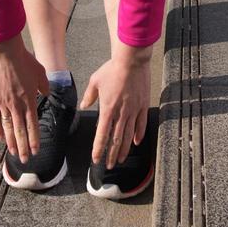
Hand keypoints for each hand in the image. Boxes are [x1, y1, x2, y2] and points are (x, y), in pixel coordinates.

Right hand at [0, 35, 48, 163]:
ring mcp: (2, 103)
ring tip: (14, 153)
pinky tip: (1, 138)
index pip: (32, 125)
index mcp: (29, 99)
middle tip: (25, 160)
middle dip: (23, 147)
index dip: (34, 139)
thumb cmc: (24, 60)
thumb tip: (45, 95)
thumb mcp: (40, 72)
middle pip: (20, 131)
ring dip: (11, 142)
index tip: (36, 151)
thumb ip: (44, 87)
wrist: (5, 51)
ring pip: (7, 128)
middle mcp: (16, 104)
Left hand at [80, 41, 152, 167]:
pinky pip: (141, 124)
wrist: (131, 61)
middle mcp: (121, 113)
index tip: (96, 159)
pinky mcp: (143, 105)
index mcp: (107, 109)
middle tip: (109, 165)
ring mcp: (133, 110)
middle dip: (112, 154)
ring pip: (129, 135)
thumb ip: (89, 96)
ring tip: (121, 159)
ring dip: (124, 149)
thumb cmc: (112, 69)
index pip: (102, 134)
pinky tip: (136, 142)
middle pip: (116, 139)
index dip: (99, 148)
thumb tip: (84, 106)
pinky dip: (139, 134)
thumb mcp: (94, 81)